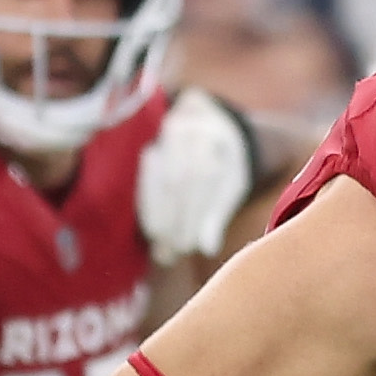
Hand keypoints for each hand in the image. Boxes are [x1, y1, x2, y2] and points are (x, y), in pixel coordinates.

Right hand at [135, 87, 259, 268]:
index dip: (193, 214)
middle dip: (175, 220)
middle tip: (173, 253)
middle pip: (179, 180)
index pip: (201, 178)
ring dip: (159, 216)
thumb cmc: (225, 162)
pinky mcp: (149, 143)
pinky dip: (148, 206)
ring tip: (161, 247)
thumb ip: (218, 214)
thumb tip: (207, 249)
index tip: (189, 247)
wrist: (207, 122)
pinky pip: (143, 178)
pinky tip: (150, 229)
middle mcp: (189, 132)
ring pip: (160, 179)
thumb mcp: (232, 184)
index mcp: (216, 140)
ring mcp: (165, 136)